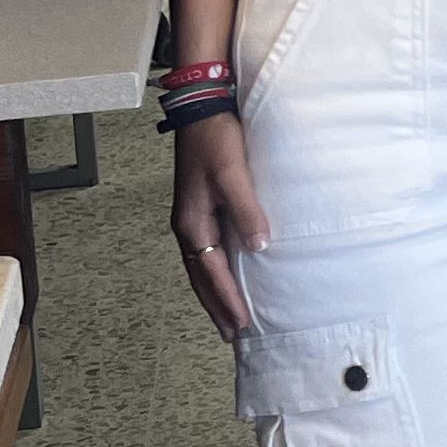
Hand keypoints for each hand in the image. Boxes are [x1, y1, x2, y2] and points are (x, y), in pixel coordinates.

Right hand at [170, 113, 266, 338]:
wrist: (202, 110)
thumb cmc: (217, 140)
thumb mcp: (233, 174)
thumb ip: (246, 210)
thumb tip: (258, 247)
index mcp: (192, 222)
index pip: (211, 272)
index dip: (227, 299)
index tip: (242, 324)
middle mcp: (188, 225)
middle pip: (201, 277)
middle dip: (216, 306)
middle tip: (232, 335)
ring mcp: (191, 217)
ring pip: (201, 266)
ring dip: (213, 293)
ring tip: (228, 316)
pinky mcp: (200, 208)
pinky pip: (206, 250)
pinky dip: (214, 271)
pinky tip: (226, 275)